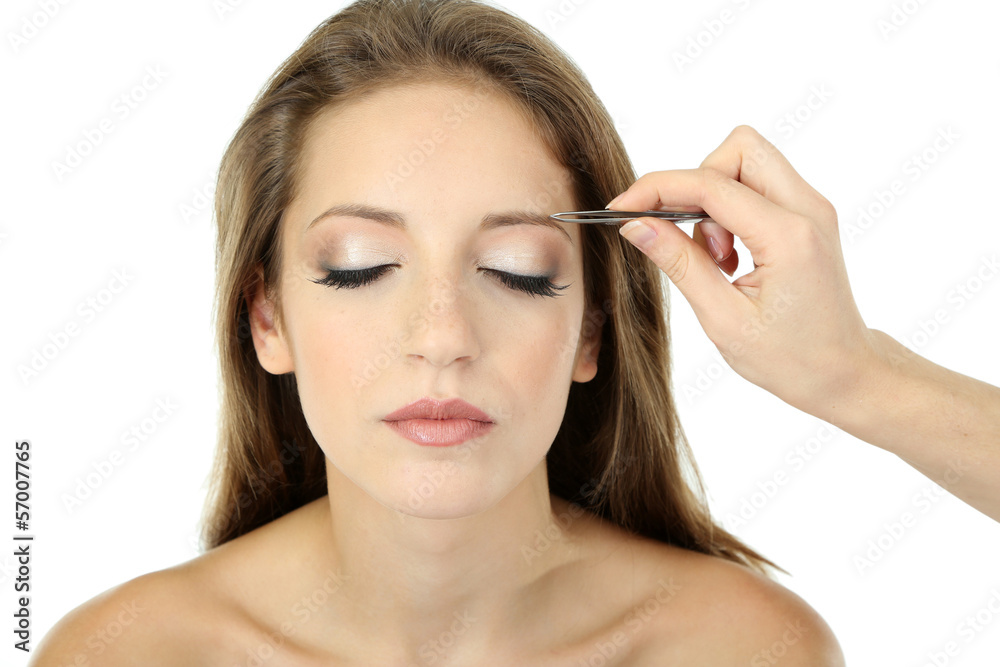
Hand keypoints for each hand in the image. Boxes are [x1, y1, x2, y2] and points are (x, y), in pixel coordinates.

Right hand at [611, 125, 880, 416]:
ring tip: (718, 260)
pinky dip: (730, 209)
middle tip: (693, 241)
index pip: (710, 185)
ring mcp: (812, 207)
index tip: (622, 209)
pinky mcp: (807, 213)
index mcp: (789, 238)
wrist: (844, 372)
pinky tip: (730, 257)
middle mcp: (808, 209)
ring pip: (746, 161)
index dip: (656, 190)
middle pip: (739, 148)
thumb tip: (637, 225)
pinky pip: (756, 184)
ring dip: (714, 200)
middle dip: (697, 182)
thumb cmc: (790, 359)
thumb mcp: (724, 320)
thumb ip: (680, 265)